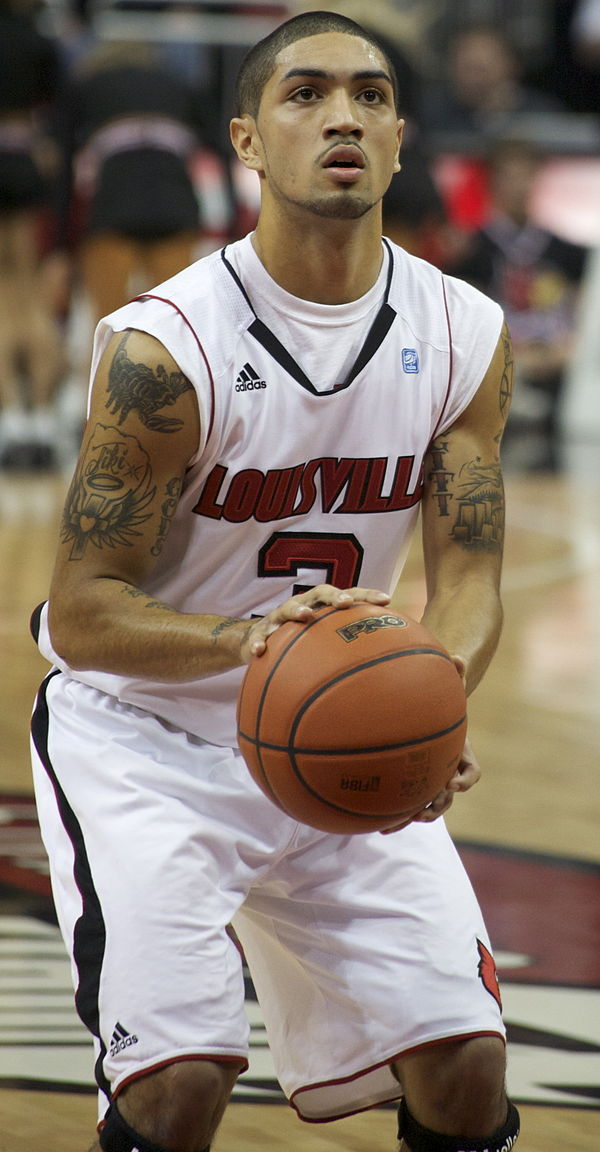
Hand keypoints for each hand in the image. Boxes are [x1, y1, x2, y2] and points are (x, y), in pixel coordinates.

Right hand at [240, 584, 389, 660]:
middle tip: (345, 603)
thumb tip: (384, 666)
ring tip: (305, 616)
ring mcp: (279, 617)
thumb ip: (348, 648)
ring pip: (287, 609)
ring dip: (297, 610)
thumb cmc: (300, 641)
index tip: (386, 600)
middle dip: (333, 595)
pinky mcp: (260, 632)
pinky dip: (259, 641)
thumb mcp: (324, 641)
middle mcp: (303, 606)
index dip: (366, 596)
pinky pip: (258, 635)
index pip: (348, 596)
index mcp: (322, 607)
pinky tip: (260, 650)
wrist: (258, 641)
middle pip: (319, 593)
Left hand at [381, 655, 479, 832]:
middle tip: (423, 812)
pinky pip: (406, 804)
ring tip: (395, 824)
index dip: (464, 779)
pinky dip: (394, 815)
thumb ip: (454, 674)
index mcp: (460, 753)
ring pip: (427, 806)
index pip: (471, 772)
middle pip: (448, 797)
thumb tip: (458, 656)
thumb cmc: (439, 698)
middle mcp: (447, 771)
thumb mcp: (448, 686)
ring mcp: (430, 780)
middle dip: (436, 806)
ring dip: (414, 817)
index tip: (452, 782)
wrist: (430, 710)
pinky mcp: (412, 784)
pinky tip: (375, 825)